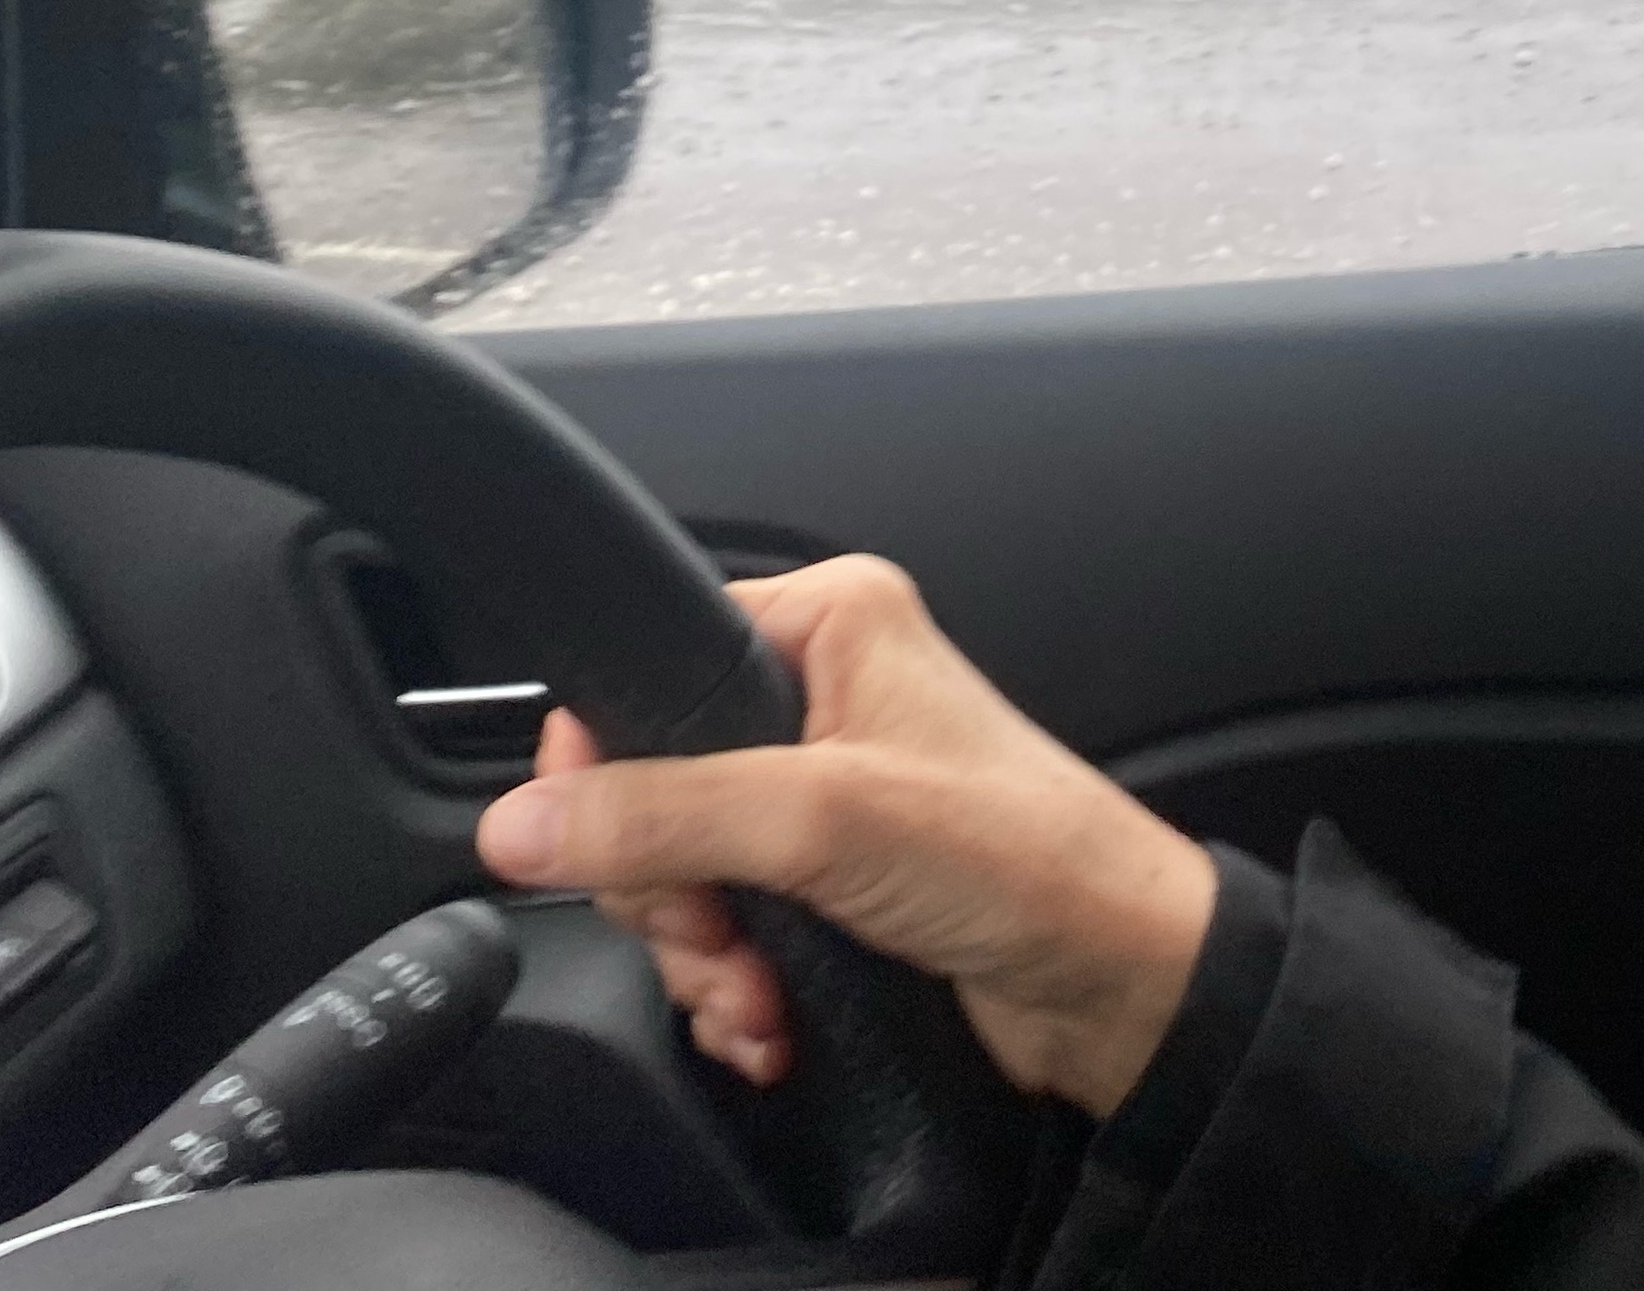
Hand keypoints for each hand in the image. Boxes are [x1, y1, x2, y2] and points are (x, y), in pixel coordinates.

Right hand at [473, 555, 1218, 1118]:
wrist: (1119, 986)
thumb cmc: (1028, 862)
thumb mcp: (822, 821)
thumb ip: (662, 819)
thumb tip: (523, 823)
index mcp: (831, 622)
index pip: (651, 665)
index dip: (609, 765)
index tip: (606, 838)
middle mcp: (826, 697)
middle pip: (651, 790)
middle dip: (670, 890)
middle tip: (717, 928)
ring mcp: (828, 799)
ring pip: (683, 875)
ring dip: (704, 956)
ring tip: (758, 993)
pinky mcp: (835, 887)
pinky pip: (728, 932)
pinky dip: (735, 989)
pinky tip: (775, 1020)